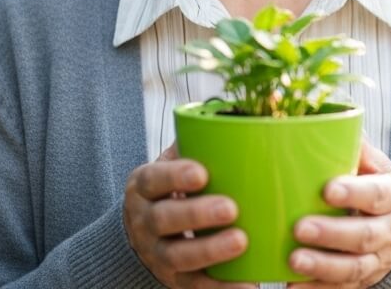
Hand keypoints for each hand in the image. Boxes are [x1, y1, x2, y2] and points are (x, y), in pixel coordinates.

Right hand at [123, 143, 254, 288]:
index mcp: (144, 188)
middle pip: (164, 220)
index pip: (153, 180)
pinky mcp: (175, 281)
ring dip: (211, 251)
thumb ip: (194, 145)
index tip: (202, 172)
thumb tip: (236, 119)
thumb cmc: (170, 191)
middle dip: (197, 215)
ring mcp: (157, 254)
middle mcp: (144, 222)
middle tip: (230, 208)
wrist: (142, 236)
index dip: (175, 177)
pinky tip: (248, 284)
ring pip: (179, 256)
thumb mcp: (170, 165)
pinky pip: (196, 287)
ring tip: (241, 241)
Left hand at [287, 141, 390, 287]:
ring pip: (353, 268)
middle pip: (363, 236)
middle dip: (332, 233)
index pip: (377, 194)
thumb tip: (325, 117)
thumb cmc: (377, 191)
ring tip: (293, 261)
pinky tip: (293, 287)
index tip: (327, 189)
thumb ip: (355, 147)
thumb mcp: (376, 167)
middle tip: (299, 227)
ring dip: (322, 266)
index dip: (354, 193)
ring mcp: (376, 261)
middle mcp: (389, 231)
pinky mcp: (362, 282)